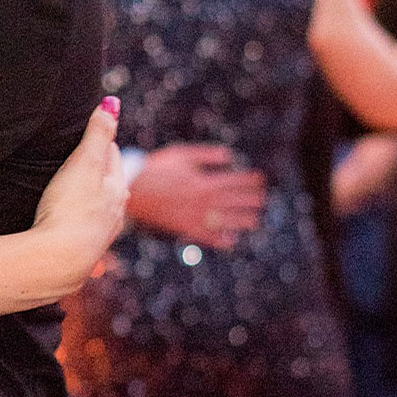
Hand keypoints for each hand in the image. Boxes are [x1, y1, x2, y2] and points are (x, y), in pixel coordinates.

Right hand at [31, 102, 129, 292]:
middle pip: (110, 184)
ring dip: (93, 201)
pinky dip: (82, 226)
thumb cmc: (71, 208)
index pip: (112, 155)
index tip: (91, 132)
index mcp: (116, 187)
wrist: (60, 261)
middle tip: (85, 160)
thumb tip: (112, 102)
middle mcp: (115, 212)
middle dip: (100, 172)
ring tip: (80, 194)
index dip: (100, 142)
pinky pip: (86, 233)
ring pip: (101, 210)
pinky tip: (74, 231)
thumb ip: (98, 132)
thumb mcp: (85, 163)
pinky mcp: (85, 254)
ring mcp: (101, 235)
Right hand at [127, 144, 266, 247]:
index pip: (235, 181)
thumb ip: (207, 155)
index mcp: (204, 181)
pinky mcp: (185, 229)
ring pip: (227, 221)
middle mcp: (203, 200)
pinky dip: (221, 240)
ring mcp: (195, 216)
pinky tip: (232, 241)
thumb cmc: (157, 168)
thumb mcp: (182, 155)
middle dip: (252, 200)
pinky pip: (208, 237)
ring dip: (244, 221)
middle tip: (263, 200)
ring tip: (256, 221)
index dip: (251, 181)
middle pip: (235, 202)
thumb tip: (230, 156)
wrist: (133, 190)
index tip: (261, 180)